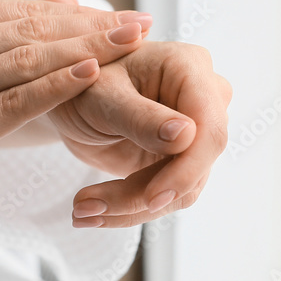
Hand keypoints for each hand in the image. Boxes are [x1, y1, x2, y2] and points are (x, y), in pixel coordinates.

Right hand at [0, 0, 152, 225]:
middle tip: (139, 24)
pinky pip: (14, 102)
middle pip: (29, 30)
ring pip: (27, 61)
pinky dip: (56, 86)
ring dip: (85, 50)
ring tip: (128, 43)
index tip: (118, 14)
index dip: (75, 12)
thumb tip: (63, 3)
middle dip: (91, 26)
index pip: (19, 10)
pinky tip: (91, 75)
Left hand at [47, 41, 231, 227]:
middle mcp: (203, 99)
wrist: (71, 97)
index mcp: (190, 68)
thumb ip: (141, 117)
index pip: (209, 128)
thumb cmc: (84, 81)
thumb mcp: (102, 97)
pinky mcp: (182, 160)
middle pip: (197, 163)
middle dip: (146, 194)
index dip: (186, 169)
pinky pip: (168, 196)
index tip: (152, 197)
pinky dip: (130, 209)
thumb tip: (187, 135)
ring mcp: (196, 132)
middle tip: (89, 207)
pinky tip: (95, 212)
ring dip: (131, 207)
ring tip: (82, 211)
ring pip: (182, 189)